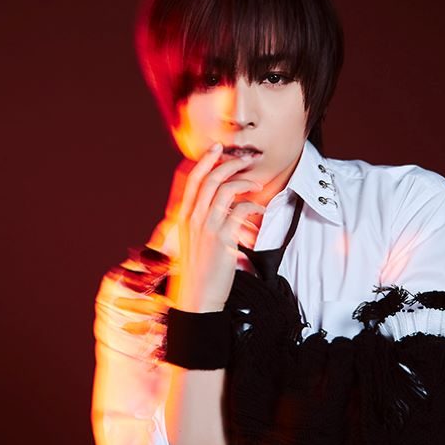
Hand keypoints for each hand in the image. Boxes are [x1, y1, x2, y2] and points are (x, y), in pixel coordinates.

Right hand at [166, 142, 263, 312]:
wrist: (198, 297)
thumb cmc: (200, 270)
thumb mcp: (195, 241)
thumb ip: (203, 221)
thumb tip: (222, 205)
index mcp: (185, 217)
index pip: (193, 180)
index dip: (205, 160)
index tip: (217, 147)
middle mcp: (193, 218)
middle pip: (210, 178)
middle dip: (230, 163)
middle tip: (246, 158)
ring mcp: (207, 227)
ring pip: (225, 190)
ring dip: (245, 181)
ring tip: (257, 184)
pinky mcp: (222, 238)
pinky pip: (240, 210)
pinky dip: (252, 205)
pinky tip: (259, 209)